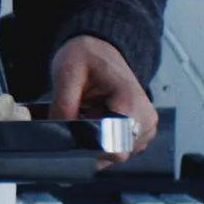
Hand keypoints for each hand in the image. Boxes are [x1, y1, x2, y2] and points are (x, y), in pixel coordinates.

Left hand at [48, 35, 157, 162]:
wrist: (101, 49)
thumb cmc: (89, 55)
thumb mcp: (67, 72)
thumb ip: (63, 105)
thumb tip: (59, 133)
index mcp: (131, 100)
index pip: (116, 145)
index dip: (89, 145)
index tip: (75, 132)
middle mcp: (144, 118)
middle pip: (114, 153)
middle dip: (90, 142)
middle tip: (81, 114)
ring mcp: (144, 128)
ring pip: (113, 154)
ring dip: (95, 140)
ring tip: (90, 112)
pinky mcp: (138, 133)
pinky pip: (115, 149)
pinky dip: (101, 139)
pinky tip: (96, 119)